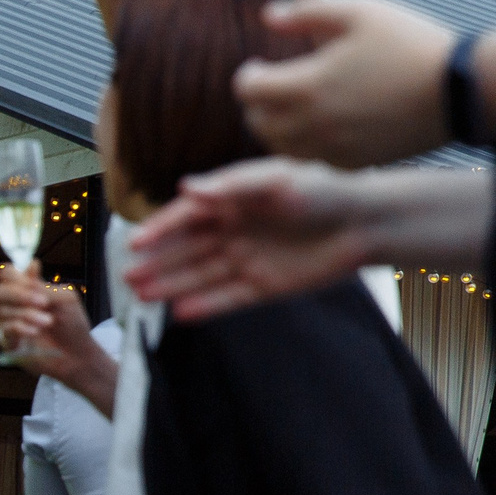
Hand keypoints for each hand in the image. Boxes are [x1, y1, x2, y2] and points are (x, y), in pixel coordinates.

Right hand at [0, 267, 113, 410]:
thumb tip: (31, 264)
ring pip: (3, 311)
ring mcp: (9, 323)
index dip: (15, 275)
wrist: (77, 355)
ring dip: (28, 314)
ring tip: (49, 322)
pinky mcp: (8, 342)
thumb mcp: (64, 299)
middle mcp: (14, 305)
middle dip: (19, 295)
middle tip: (43, 302)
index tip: (34, 278)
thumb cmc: (73, 325)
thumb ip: (43, 285)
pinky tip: (36, 331)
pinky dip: (21, 327)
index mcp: (26, 290)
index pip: (7, 274)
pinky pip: (4, 329)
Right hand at [128, 158, 384, 321]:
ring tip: (142, 297)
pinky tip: (179, 313)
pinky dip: (205, 306)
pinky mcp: (265, 286)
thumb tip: (186, 188)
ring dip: (171, 286)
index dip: (159, 229)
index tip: (135, 244)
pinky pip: (228, 298)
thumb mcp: (277, 180)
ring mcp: (248, 260)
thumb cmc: (325, 191)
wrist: (366, 223)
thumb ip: (231, 186)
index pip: (186, 217)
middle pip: (186, 250)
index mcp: (233, 202)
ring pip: (200, 276)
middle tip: (128, 276)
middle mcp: (234, 232)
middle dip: (157, 263)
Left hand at [235, 0, 453, 168]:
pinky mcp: (354, 163)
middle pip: (258, 124)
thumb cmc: (409, 43)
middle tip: (272, 87)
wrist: (461, 90)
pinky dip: (309, 146)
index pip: (247, 90)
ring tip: (294, 106)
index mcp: (304, 87)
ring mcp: (331, 149)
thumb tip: (267, 17)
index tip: (259, 65)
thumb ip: (305, 13)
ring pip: (282, 148)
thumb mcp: (358, 11)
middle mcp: (310, 126)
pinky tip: (324, 126)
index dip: (247, 75)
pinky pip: (314, 160)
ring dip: (278, 128)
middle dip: (257, 104)